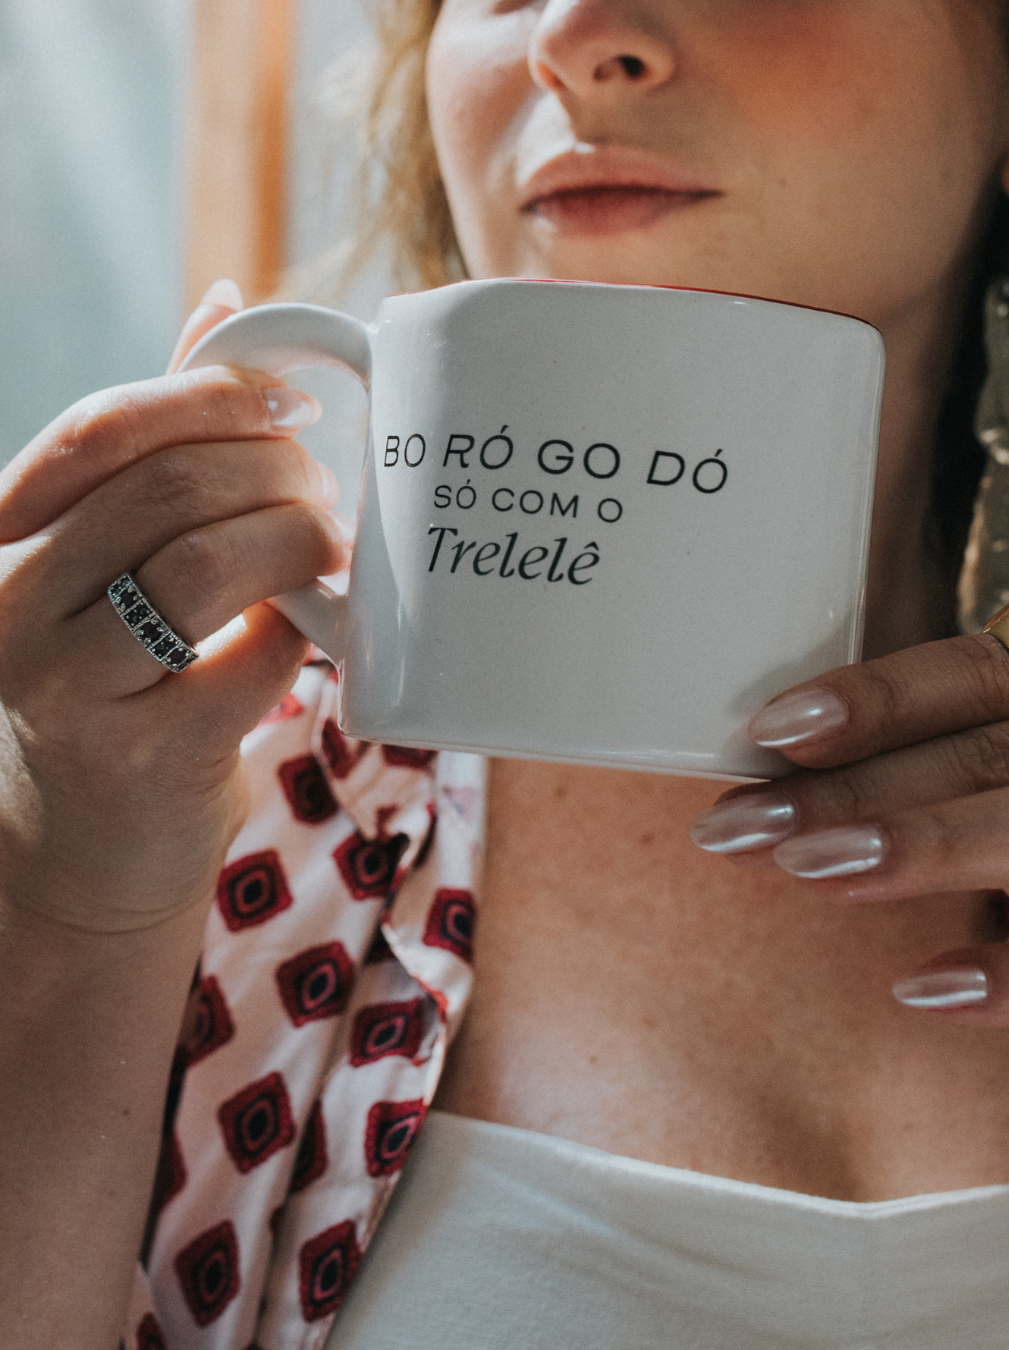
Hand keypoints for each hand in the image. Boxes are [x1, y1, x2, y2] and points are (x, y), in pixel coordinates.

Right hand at [0, 281, 346, 931]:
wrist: (80, 857)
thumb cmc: (109, 686)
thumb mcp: (102, 564)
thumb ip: (156, 447)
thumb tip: (226, 305)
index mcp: (1, 542)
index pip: (103, 431)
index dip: (212, 399)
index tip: (290, 409)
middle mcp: (14, 608)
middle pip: (166, 488)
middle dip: (272, 472)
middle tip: (320, 493)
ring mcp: (70, 689)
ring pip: (205, 563)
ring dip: (296, 540)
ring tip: (327, 548)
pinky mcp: (146, 758)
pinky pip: (256, 658)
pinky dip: (306, 626)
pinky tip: (316, 625)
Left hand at [689, 632, 1008, 1025]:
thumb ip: (941, 766)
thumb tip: (782, 786)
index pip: (976, 676)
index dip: (879, 696)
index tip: (772, 727)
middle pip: (988, 754)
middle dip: (854, 788)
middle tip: (736, 825)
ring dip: (928, 845)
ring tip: (809, 868)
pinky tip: (925, 986)